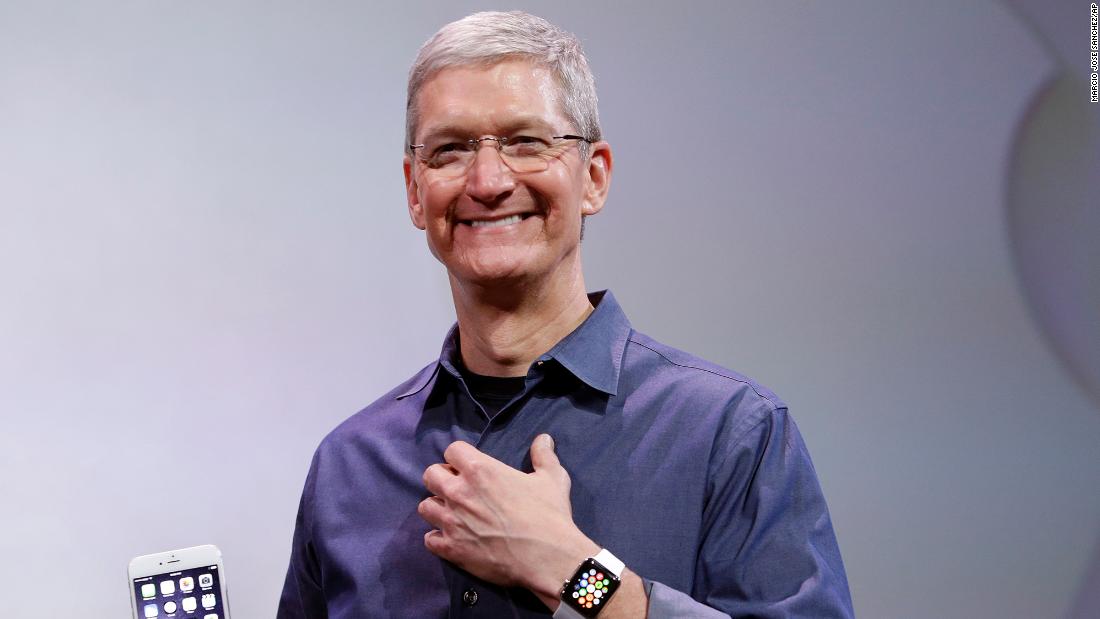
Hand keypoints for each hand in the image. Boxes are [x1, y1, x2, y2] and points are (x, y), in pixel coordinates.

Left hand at [418, 434, 598, 601]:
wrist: (547, 557)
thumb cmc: (548, 514)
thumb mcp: (552, 478)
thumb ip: (543, 455)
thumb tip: (544, 438)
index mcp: (479, 469)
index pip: (452, 450)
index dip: (460, 457)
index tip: (469, 467)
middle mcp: (458, 492)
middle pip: (430, 475)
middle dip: (442, 478)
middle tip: (458, 489)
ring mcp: (451, 522)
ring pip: (425, 507)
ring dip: (438, 508)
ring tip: (453, 514)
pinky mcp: (451, 549)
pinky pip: (429, 539)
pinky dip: (438, 539)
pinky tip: (453, 539)